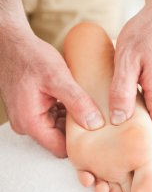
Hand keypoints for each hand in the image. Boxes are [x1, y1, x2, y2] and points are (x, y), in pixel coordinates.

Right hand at [0, 30, 103, 157]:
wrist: (11, 43)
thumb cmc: (30, 57)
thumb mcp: (58, 78)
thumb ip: (77, 102)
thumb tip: (95, 123)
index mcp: (31, 122)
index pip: (61, 148)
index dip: (81, 144)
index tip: (100, 137)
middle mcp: (28, 124)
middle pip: (61, 139)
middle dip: (80, 132)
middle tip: (101, 121)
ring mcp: (30, 117)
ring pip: (60, 128)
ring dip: (75, 120)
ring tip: (92, 109)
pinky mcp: (34, 109)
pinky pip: (55, 117)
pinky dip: (68, 112)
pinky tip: (80, 101)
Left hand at [111, 0, 151, 144]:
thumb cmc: (147, 34)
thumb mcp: (126, 60)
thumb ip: (122, 91)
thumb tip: (118, 119)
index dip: (145, 146)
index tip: (123, 147)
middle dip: (137, 134)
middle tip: (112, 131)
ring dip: (139, 118)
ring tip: (116, 114)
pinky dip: (143, 107)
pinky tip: (126, 97)